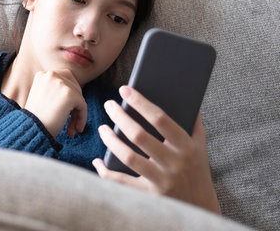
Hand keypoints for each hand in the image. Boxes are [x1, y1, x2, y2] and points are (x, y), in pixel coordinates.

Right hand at [24, 69, 86, 137]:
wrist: (30, 130)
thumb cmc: (35, 119)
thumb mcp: (42, 98)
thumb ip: (56, 92)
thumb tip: (77, 95)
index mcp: (42, 75)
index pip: (65, 79)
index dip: (70, 95)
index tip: (68, 111)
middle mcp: (51, 75)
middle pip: (74, 87)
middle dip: (75, 105)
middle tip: (71, 123)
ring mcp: (60, 83)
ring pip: (79, 97)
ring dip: (78, 114)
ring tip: (72, 129)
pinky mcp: (69, 94)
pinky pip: (83, 105)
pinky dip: (82, 118)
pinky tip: (76, 129)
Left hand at [92, 86, 220, 213]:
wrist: (201, 208)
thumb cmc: (197, 170)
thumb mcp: (200, 145)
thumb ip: (192, 122)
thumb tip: (181, 95)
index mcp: (187, 147)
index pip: (161, 119)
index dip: (141, 103)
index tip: (125, 90)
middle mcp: (174, 163)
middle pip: (140, 136)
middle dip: (120, 117)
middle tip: (108, 105)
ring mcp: (161, 180)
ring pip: (128, 157)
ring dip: (110, 140)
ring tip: (102, 128)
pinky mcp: (149, 196)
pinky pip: (121, 182)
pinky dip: (106, 171)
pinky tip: (97, 160)